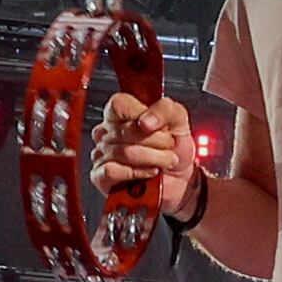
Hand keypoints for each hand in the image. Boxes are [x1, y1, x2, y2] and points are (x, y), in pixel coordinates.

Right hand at [97, 89, 203, 219]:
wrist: (180, 178)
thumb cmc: (174, 147)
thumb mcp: (177, 119)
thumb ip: (165, 110)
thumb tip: (145, 121)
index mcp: (121, 113)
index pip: (119, 104)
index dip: (140, 114)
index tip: (157, 125)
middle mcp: (107, 132)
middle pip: (127, 130)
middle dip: (157, 141)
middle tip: (168, 146)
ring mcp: (101, 154)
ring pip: (125, 152)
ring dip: (154, 159)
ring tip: (164, 161)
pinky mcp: (101, 177)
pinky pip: (112, 172)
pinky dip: (136, 173)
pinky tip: (149, 172)